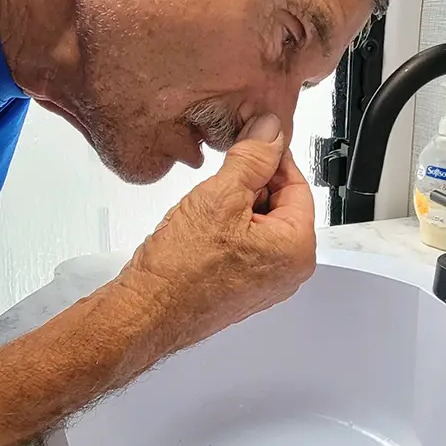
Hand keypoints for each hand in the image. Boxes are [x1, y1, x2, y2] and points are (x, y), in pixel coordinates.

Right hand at [118, 113, 316, 352]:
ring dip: (236, 206)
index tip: (253, 141)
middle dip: (252, 184)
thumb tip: (269, 133)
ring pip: (260, 223)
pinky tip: (202, 227)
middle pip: (280, 204)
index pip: (298, 184)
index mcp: (297, 249)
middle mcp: (289, 271)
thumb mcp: (219, 196)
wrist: (146, 312)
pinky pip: (245, 245)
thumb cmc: (180, 272)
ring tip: (206, 205)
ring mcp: (266, 282)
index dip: (272, 158)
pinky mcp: (243, 288)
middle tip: (222, 174)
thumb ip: (251, 158)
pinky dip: (227, 228)